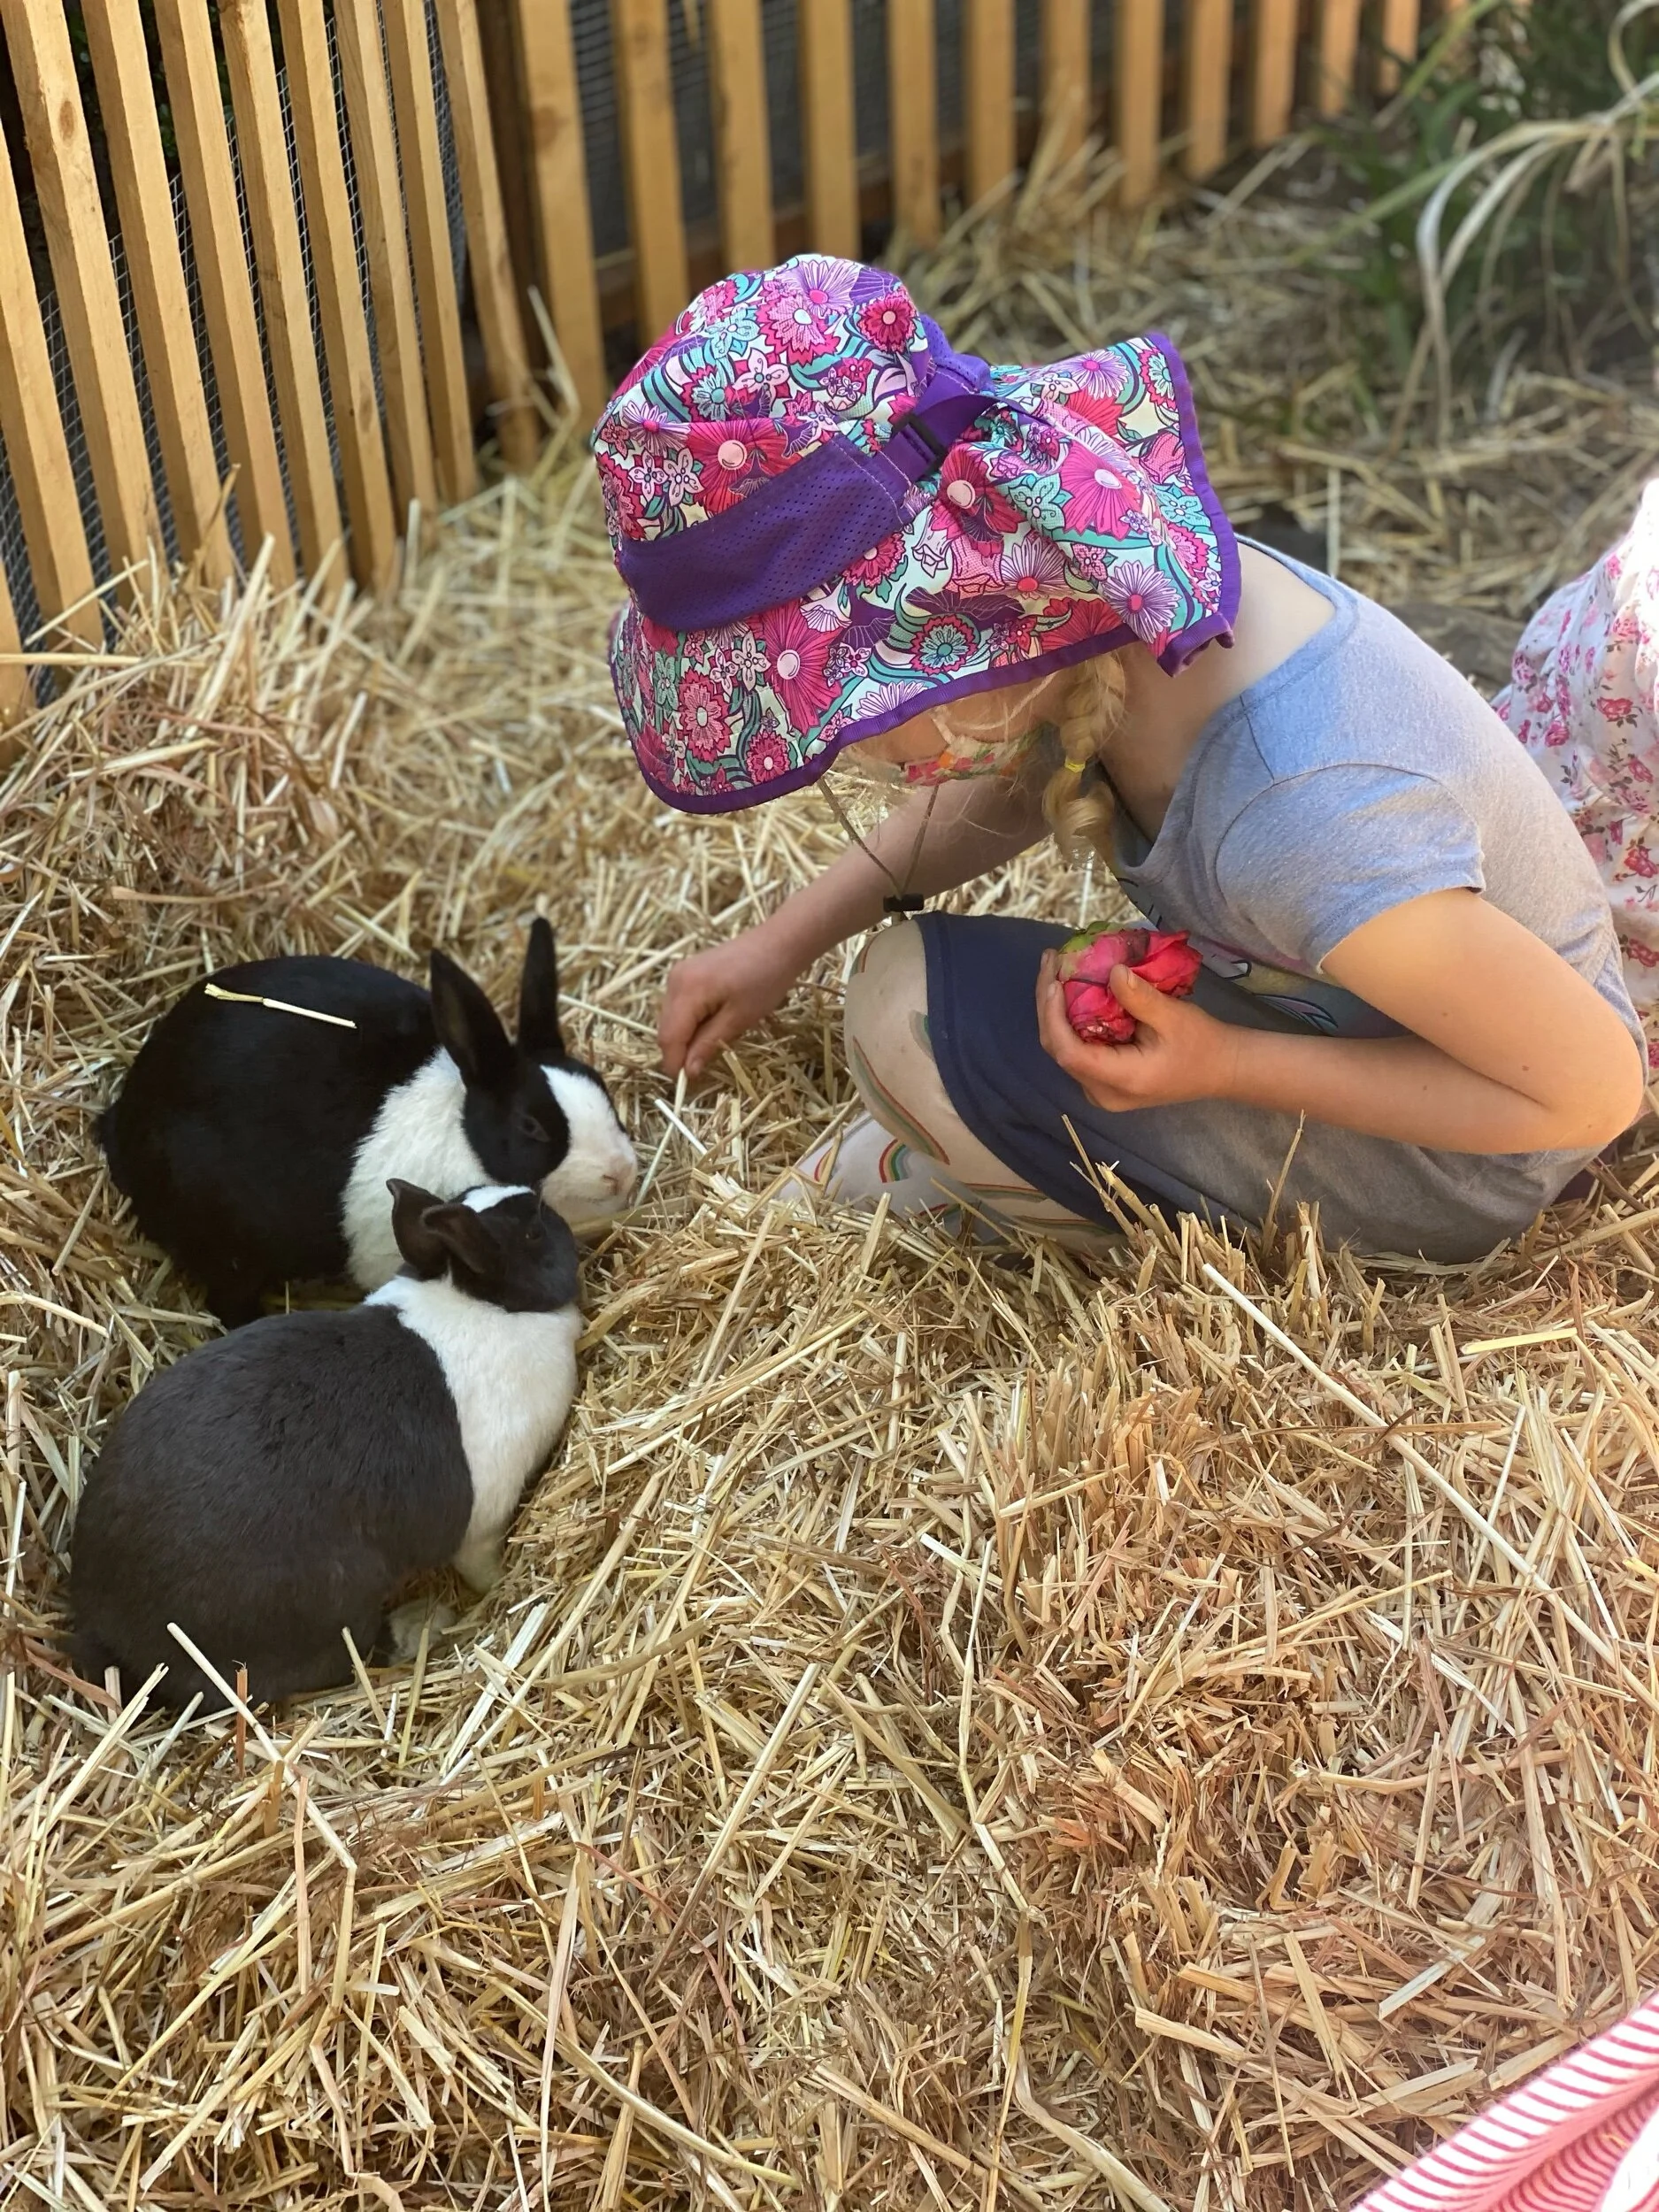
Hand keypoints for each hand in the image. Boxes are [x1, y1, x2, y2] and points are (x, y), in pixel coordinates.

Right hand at [660, 924, 805, 1079]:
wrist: (779, 943)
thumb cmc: (766, 979)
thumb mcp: (739, 1018)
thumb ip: (708, 1044)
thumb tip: (688, 1071)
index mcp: (686, 990)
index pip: (669, 1037)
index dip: (675, 1064)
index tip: (687, 1086)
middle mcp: (675, 980)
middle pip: (666, 1028)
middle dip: (679, 1052)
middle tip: (702, 1070)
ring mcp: (679, 973)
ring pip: (671, 1018)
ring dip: (685, 1038)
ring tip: (711, 1046)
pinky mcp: (687, 971)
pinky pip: (679, 1005)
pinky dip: (689, 1022)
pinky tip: (710, 1026)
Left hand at [1035, 950, 1242, 1110]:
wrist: (1222, 1069)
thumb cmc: (1202, 1045)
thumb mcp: (1175, 1018)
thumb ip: (1140, 998)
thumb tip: (1112, 970)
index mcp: (1120, 1081)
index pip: (1068, 1053)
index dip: (1053, 1016)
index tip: (1053, 980)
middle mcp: (1102, 1092)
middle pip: (1058, 1049)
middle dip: (1047, 1004)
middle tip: (1050, 961)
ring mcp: (1100, 1089)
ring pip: (1063, 1048)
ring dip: (1055, 1009)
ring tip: (1054, 968)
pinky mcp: (1104, 1079)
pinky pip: (1077, 1048)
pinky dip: (1069, 1018)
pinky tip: (1069, 989)